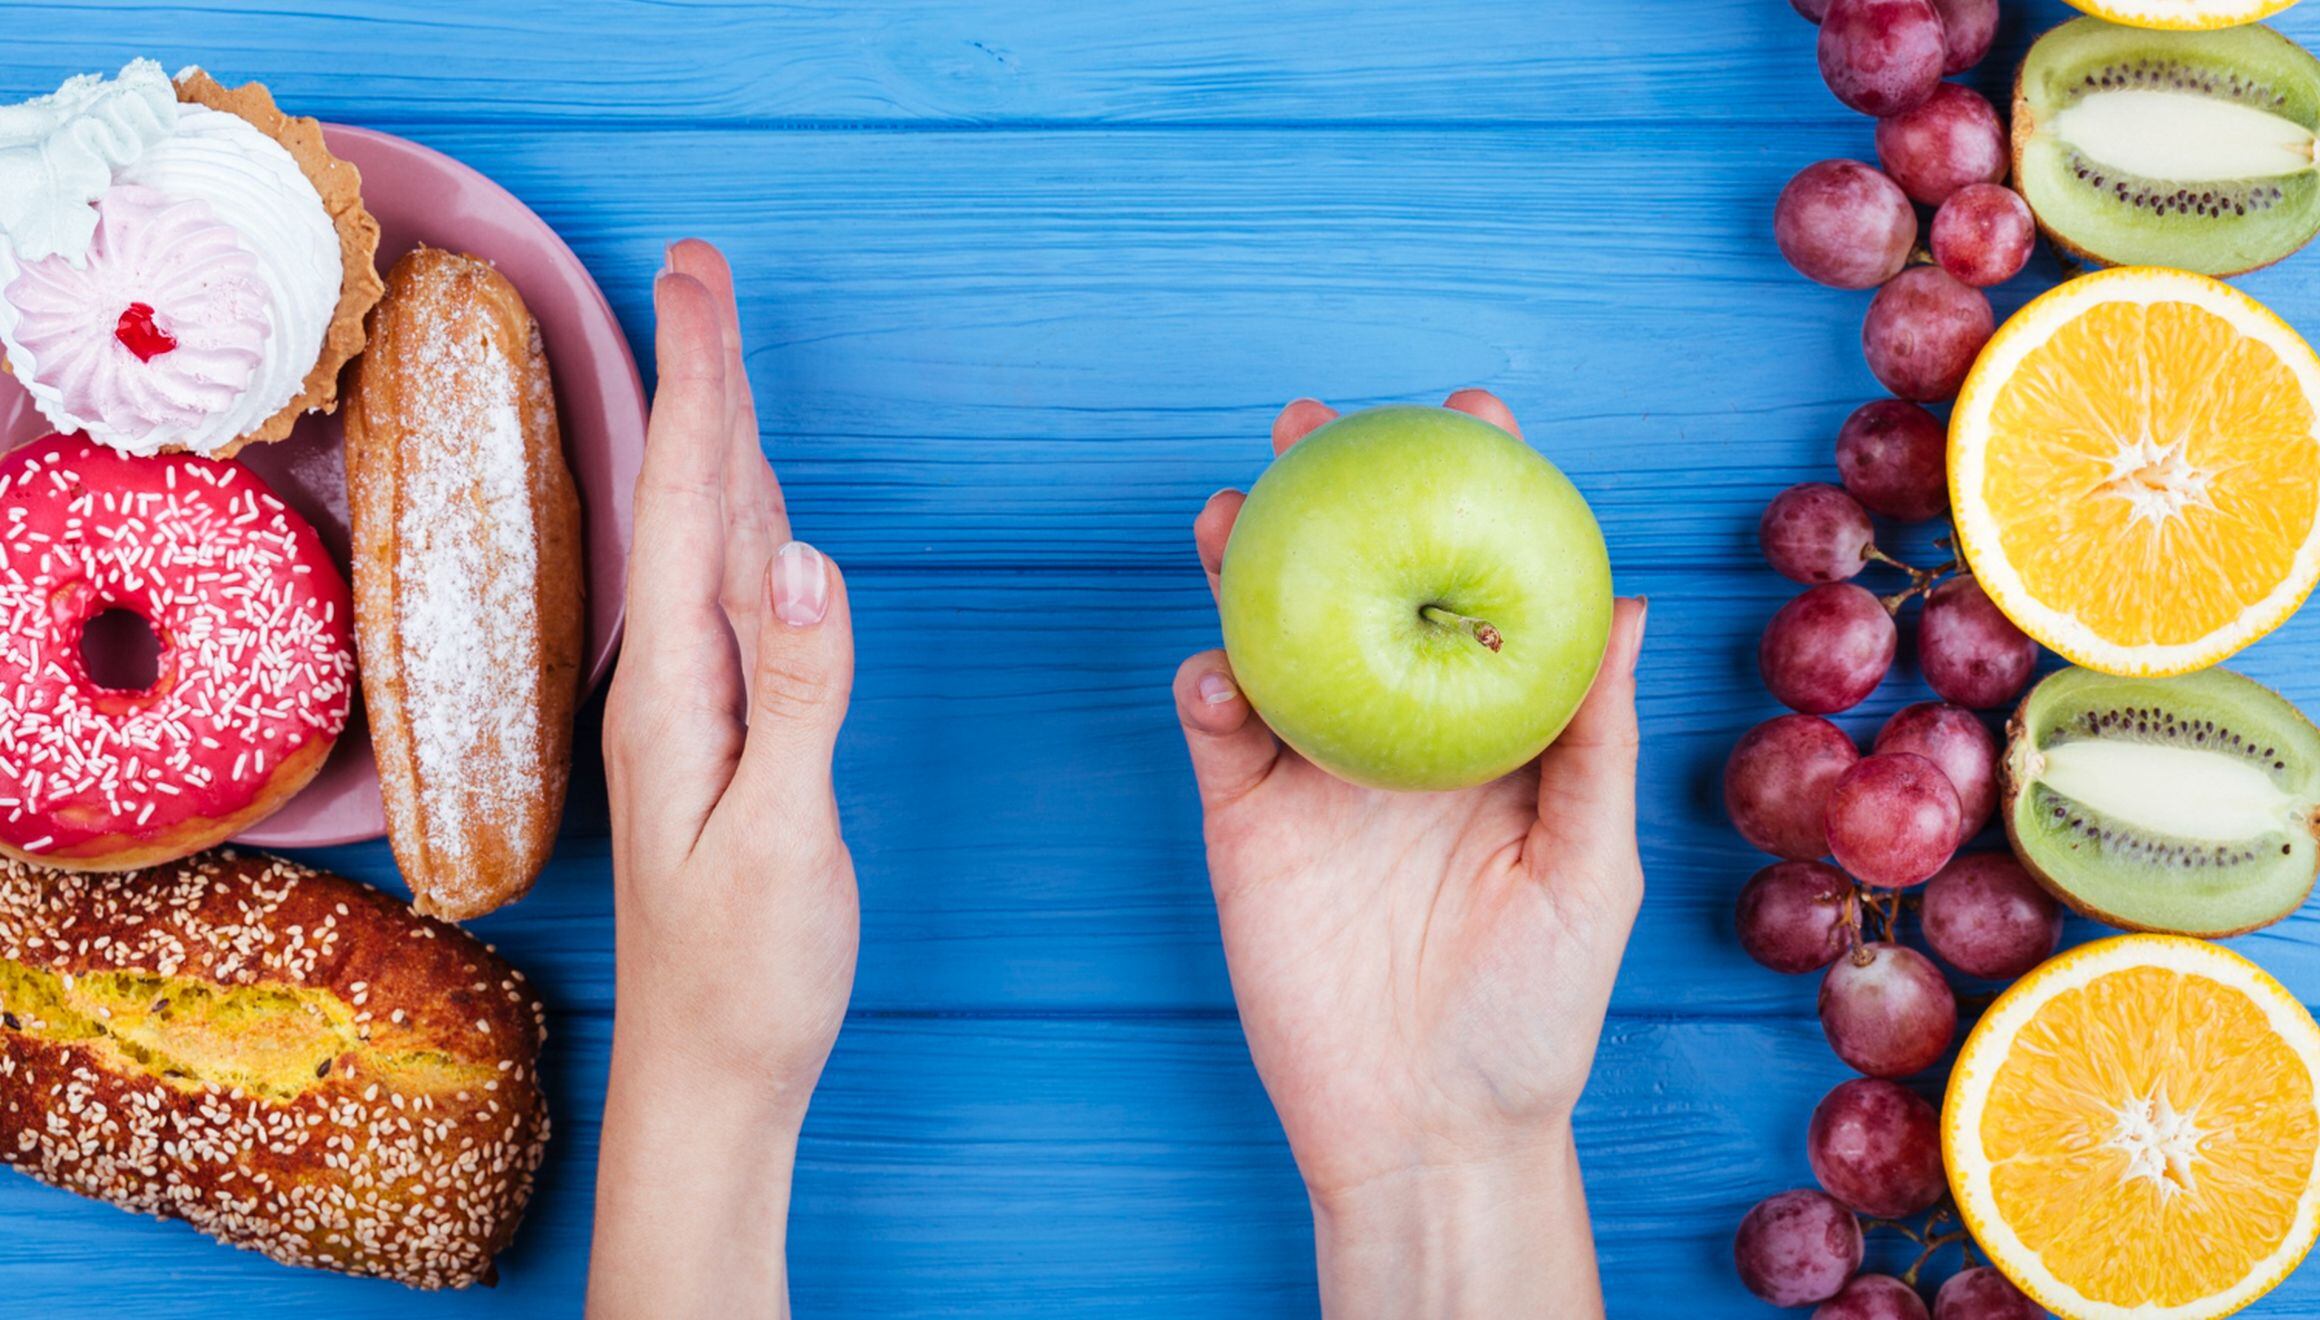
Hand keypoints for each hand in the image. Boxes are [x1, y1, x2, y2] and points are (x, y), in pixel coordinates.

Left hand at [589, 240, 856, 1318]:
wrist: (708, 1079)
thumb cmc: (748, 977)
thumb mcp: (783, 836)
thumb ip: (798, 694)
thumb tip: (804, 556)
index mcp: (679, 693)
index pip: (695, 509)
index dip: (703, 384)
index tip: (697, 281)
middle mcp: (670, 686)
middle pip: (690, 503)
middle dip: (701, 379)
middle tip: (700, 274)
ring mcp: (691, 713)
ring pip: (709, 545)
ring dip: (717, 440)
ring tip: (720, 356)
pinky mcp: (721, 742)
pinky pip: (731, 601)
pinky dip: (742, 524)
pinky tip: (752, 513)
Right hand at [1172, 392, 1647, 1318]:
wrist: (1431, 1128)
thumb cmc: (1537, 1010)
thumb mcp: (1591, 869)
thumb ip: (1594, 741)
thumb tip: (1623, 605)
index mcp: (1491, 733)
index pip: (1482, 589)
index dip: (1477, 497)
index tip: (1475, 415)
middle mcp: (1399, 732)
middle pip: (1361, 585)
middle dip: (1335, 496)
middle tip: (1315, 420)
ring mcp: (1316, 773)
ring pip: (1272, 638)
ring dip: (1244, 567)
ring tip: (1233, 509)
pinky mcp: (1245, 823)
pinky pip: (1219, 732)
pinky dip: (1208, 685)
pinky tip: (1218, 667)